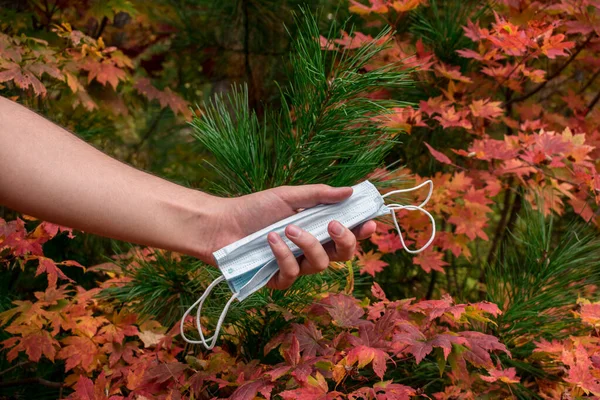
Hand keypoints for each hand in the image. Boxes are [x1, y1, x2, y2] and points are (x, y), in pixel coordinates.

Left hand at [207, 184, 375, 289]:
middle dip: (344, 241)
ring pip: (319, 265)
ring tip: (289, 228)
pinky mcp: (277, 279)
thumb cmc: (254, 208)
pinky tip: (270, 241)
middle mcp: (309, 249)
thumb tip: (350, 191)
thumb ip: (319, 195)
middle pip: (343, 255)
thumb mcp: (289, 196)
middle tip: (333, 224)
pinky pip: (291, 274)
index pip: (347, 234)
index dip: (361, 231)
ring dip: (307, 244)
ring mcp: (295, 266)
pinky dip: (283, 256)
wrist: (222, 223)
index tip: (369, 222)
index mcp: (316, 229)